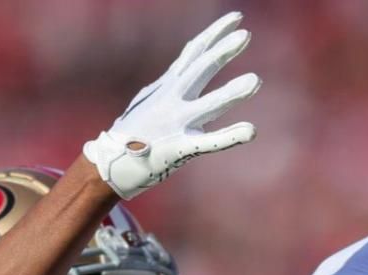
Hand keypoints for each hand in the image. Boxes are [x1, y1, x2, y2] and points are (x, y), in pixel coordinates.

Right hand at [83, 12, 260, 199]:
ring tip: (255, 81)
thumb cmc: (134, 130)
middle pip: (200, 70)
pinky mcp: (179, 148)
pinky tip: (250, 130)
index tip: (236, 18)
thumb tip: (183, 66)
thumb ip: (170, 81)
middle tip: (245, 35)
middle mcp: (172, 99)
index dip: (215, 34)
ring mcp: (175, 123)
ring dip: (231, 93)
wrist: (112, 162)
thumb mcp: (150, 97)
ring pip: (208, 105)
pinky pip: (208, 142)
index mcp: (168, 85)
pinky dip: (230, 136)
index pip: (194, 52)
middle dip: (222, 51)